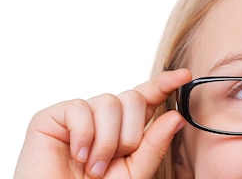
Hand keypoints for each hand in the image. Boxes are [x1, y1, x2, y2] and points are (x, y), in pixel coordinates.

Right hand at [14, 69, 191, 178]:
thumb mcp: (134, 171)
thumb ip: (155, 145)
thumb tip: (177, 117)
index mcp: (125, 127)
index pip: (149, 97)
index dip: (165, 83)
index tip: (184, 76)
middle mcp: (104, 117)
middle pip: (133, 97)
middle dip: (131, 133)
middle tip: (114, 160)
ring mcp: (79, 115)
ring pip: (110, 102)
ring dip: (107, 141)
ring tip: (93, 167)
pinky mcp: (52, 117)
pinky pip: (80, 108)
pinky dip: (83, 135)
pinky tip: (77, 155)